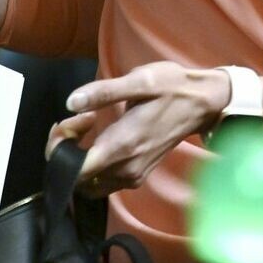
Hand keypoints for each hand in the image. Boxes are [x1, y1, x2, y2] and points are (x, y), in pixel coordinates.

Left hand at [61, 62, 232, 195]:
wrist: (203, 103)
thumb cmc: (173, 88)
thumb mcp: (140, 80)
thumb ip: (103, 92)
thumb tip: (71, 102)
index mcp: (123, 146)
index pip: (75, 170)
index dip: (60, 150)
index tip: (67, 123)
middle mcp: (126, 168)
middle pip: (77, 177)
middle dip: (66, 149)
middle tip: (78, 118)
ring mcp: (132, 175)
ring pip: (88, 181)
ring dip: (79, 156)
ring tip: (87, 123)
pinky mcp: (137, 175)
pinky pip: (102, 180)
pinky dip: (93, 161)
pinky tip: (100, 134)